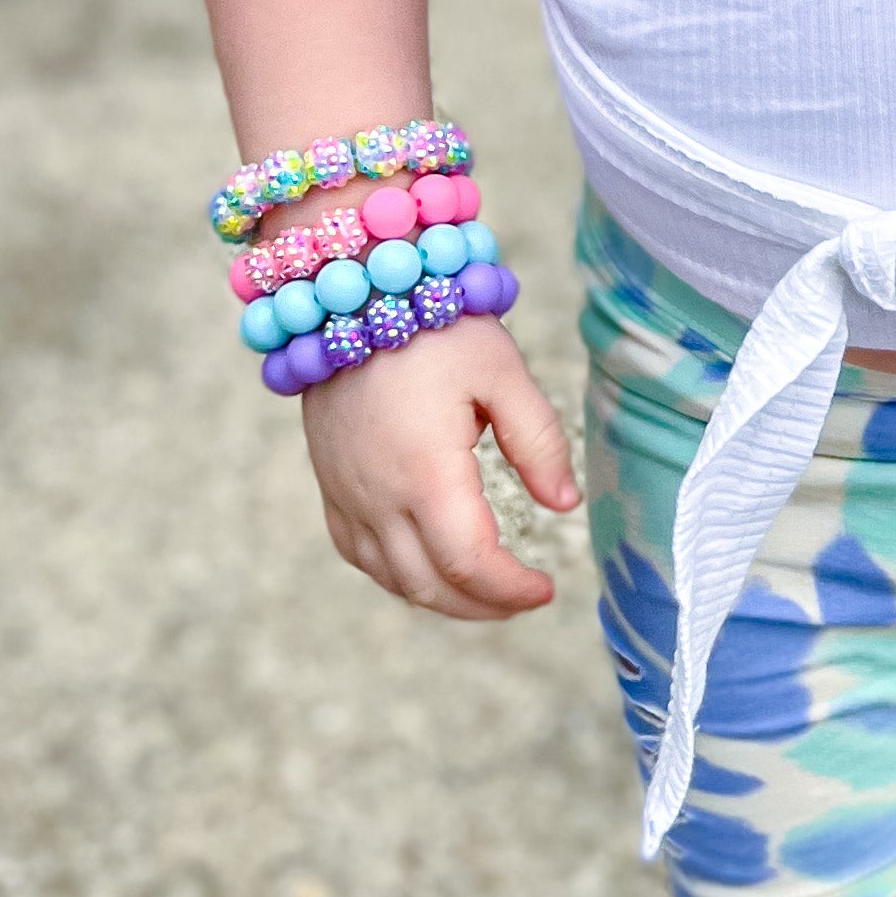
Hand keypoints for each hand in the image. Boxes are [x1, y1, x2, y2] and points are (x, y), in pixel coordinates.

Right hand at [299, 320, 579, 618]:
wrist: (352, 291)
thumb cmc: (436, 325)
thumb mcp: (503, 372)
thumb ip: (539, 441)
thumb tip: (565, 504)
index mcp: (426, 471)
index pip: (470, 562)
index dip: (511, 590)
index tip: (545, 588)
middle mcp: (377, 495)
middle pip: (430, 585)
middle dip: (483, 605)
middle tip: (523, 598)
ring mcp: (346, 493)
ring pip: (392, 578)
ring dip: (442, 597)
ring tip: (488, 591)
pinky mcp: (330, 483)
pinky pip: (358, 554)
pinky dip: (398, 575)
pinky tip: (430, 567)